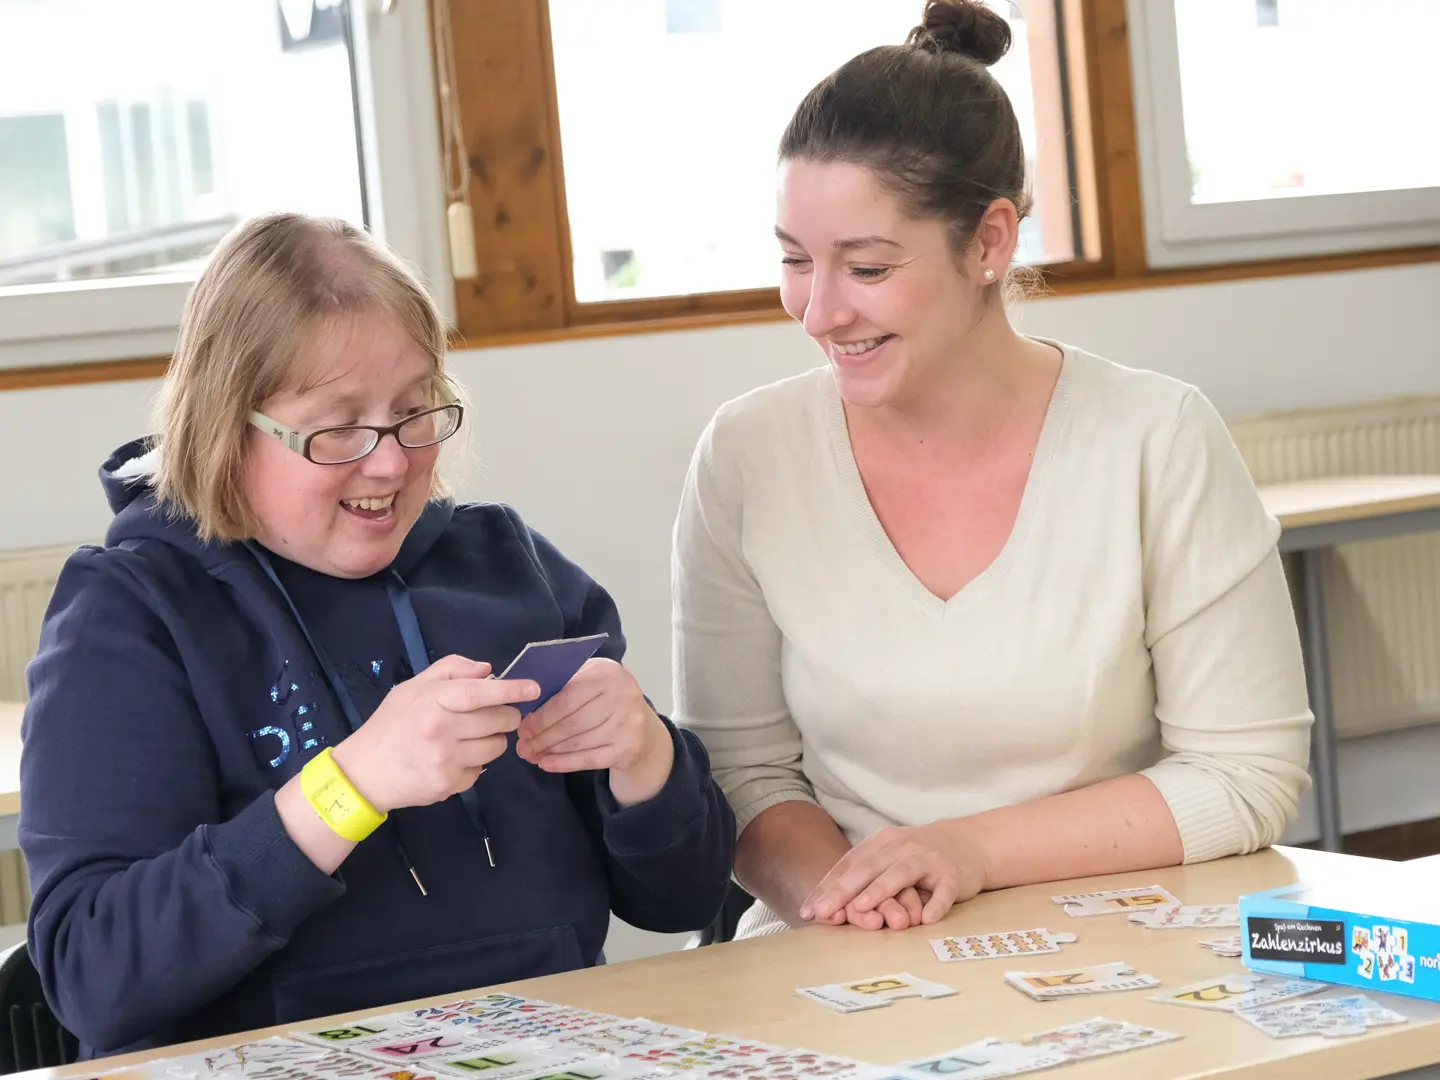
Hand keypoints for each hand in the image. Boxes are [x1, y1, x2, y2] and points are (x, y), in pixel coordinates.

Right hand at [331, 655, 538, 812]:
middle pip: (497, 719)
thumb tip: (488, 670)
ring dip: (494, 739)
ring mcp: (446, 760)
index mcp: (432, 702)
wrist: (364, 774)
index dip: (510, 689)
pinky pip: (482, 769)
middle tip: (497, 714)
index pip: (479, 693)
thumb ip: (450, 670)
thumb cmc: (390, 725)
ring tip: (472, 736)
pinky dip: (476, 762)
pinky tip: (456, 757)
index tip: (533, 688)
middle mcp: (441, 731)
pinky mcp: (449, 784)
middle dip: (506, 715)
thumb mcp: (412, 688)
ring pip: (496, 746)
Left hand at [515, 658, 674, 805]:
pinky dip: (564, 763)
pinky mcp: (629, 748)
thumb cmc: (606, 699)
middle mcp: (622, 695)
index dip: (542, 715)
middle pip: (571, 721)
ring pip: (578, 741)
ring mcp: (628, 723)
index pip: (567, 696)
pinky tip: (546, 764)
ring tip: (531, 754)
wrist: (643, 728)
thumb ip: (563, 684)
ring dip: (550, 750)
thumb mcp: (589, 680)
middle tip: (523, 745)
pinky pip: (589, 758)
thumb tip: (526, 703)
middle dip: (542, 736)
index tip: (522, 726)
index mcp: (607, 672)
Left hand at [799, 823, 988, 926]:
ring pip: (900, 874)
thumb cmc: (920, 856)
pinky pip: (943, 890)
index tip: (809, 910)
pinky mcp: (953, 874)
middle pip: (868, 867)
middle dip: (843, 890)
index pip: (849, 864)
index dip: (828, 886)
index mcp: (881, 843)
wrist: (970, 842)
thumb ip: (864, 876)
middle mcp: (901, 847)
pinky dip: (935, 904)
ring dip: (880, 891)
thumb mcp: (889, 858)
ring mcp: (927, 859)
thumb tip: (826, 907)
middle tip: (823, 911)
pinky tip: (926, 919)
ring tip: (861, 908)